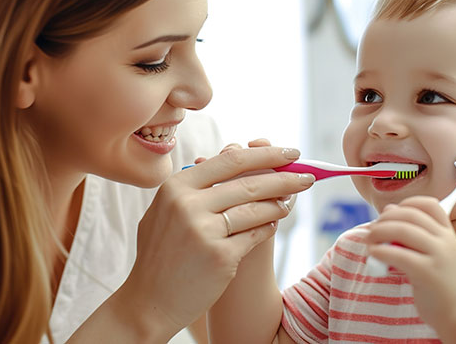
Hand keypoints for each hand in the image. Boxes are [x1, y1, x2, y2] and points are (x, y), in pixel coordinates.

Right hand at [120, 144, 314, 339]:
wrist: (149, 301)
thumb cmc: (162, 252)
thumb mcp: (167, 210)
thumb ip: (198, 186)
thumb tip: (239, 157)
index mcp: (176, 186)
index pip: (231, 160)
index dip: (265, 155)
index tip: (288, 153)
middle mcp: (188, 204)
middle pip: (250, 183)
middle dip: (285, 178)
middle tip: (306, 175)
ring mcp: (204, 231)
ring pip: (257, 209)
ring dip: (280, 204)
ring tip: (291, 200)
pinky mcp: (220, 257)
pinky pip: (255, 235)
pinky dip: (268, 227)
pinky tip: (274, 223)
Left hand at [365, 196, 455, 340]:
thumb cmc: (440, 282)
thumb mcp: (434, 253)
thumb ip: (415, 233)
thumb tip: (389, 209)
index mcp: (448, 233)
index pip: (429, 204)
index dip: (406, 203)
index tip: (390, 212)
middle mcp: (445, 240)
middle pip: (410, 215)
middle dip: (385, 218)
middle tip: (372, 228)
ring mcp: (439, 256)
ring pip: (403, 230)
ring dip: (379, 231)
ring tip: (369, 240)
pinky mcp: (428, 273)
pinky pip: (399, 255)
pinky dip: (380, 250)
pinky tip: (373, 254)